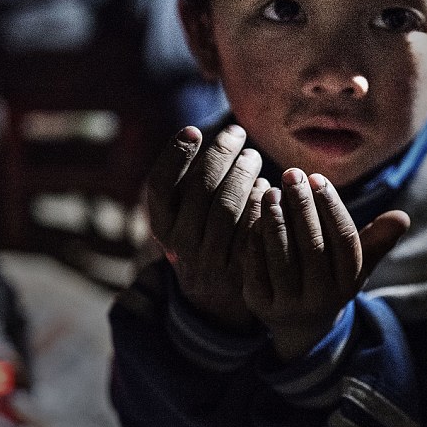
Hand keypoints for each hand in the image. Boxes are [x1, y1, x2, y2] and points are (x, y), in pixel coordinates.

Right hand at [146, 124, 267, 329]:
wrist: (214, 296)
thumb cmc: (199, 236)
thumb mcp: (181, 216)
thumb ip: (184, 183)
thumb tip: (195, 133)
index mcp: (162, 226)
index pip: (160, 185)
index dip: (175, 155)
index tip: (193, 130)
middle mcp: (181, 244)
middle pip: (201, 190)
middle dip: (221, 154)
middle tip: (236, 133)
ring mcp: (210, 260)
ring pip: (228, 207)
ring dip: (243, 173)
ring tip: (252, 156)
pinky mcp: (240, 268)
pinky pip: (252, 226)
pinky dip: (260, 201)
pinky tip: (266, 185)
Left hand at [242, 168, 409, 360]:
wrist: (301, 326)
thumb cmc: (331, 277)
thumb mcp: (357, 263)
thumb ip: (377, 239)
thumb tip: (402, 217)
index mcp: (349, 283)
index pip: (345, 241)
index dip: (331, 207)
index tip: (317, 177)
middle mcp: (321, 298)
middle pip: (313, 247)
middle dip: (302, 206)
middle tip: (291, 174)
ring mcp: (289, 305)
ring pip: (282, 258)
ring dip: (276, 220)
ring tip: (271, 192)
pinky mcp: (260, 305)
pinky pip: (255, 267)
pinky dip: (255, 239)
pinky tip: (255, 215)